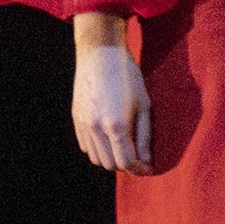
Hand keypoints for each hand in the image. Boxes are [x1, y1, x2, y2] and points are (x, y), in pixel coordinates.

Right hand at [72, 41, 152, 170]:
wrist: (100, 54)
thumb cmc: (128, 76)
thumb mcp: (144, 104)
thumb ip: (144, 136)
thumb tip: (146, 161)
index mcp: (116, 125)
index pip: (126, 161)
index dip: (139, 169)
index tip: (148, 168)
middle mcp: (96, 128)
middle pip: (109, 164)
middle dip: (125, 166)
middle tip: (137, 158)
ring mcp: (84, 124)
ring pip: (95, 158)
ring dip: (110, 159)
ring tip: (123, 148)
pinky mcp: (76, 118)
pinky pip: (85, 146)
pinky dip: (97, 150)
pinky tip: (109, 139)